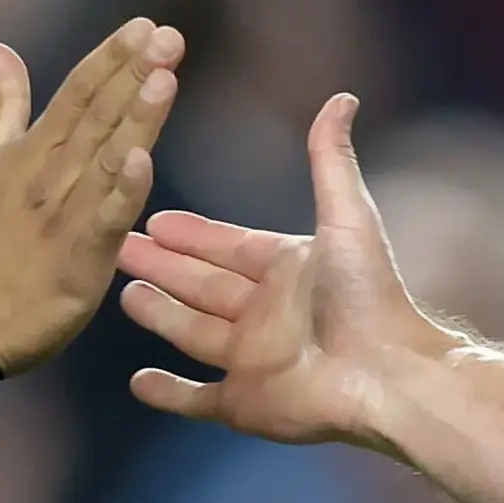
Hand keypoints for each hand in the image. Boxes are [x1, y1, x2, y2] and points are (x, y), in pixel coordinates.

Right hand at [0, 18, 182, 372]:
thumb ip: (4, 105)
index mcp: (30, 152)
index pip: (76, 93)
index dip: (111, 58)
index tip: (144, 25)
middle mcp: (49, 177)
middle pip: (96, 117)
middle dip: (133, 74)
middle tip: (168, 36)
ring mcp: (64, 217)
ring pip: (106, 160)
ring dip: (136, 118)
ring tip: (164, 78)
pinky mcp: (79, 260)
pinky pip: (105, 221)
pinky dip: (122, 191)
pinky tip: (142, 160)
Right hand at [116, 93, 444, 452]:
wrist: (385, 375)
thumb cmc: (366, 297)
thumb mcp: (346, 218)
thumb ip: (331, 160)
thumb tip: (342, 97)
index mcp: (286, 271)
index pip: (228, 246)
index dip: (192, 234)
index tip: (153, 218)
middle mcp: (265, 314)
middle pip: (200, 285)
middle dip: (161, 266)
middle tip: (118, 246)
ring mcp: (252, 362)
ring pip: (191, 333)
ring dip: (159, 315)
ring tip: (123, 293)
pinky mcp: (244, 405)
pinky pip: (197, 399)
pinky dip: (168, 392)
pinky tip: (137, 381)